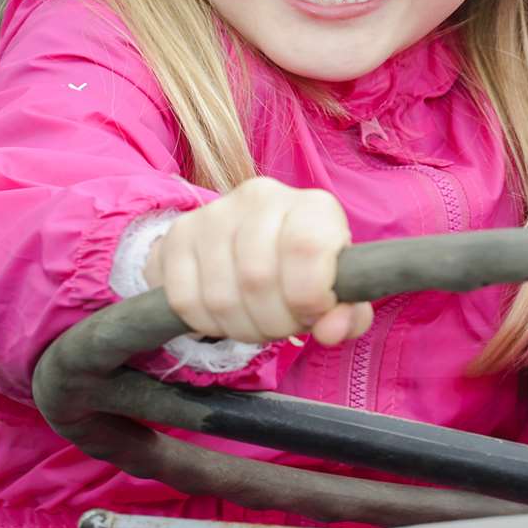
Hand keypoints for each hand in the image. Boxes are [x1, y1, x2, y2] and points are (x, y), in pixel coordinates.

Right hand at [145, 177, 373, 344]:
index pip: (306, 248)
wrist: (250, 243)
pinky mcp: (178, 235)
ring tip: (257, 320)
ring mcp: (214, 213)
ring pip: (220, 296)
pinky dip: (207, 324)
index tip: (312, 314)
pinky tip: (226, 315)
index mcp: (312, 205)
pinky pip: (185, 300)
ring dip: (242, 327)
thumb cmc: (306, 272)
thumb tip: (332, 330)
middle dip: (274, 322)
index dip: (309, 298)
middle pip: (258, 278)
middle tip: (283, 325)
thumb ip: (348, 315)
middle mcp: (261, 197)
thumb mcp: (337, 292)